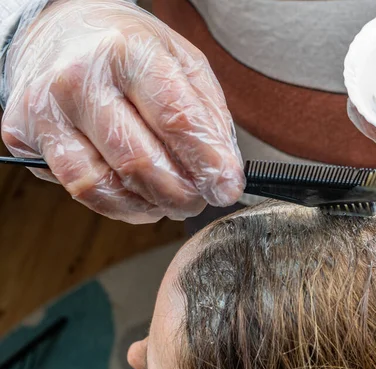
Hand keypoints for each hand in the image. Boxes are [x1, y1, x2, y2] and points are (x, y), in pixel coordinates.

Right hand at [1, 0, 244, 222]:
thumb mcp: (182, 62)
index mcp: (127, 51)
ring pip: (104, 186)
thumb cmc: (128, 50)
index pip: (176, 119)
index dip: (208, 163)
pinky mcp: (24, 136)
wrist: (61, 33)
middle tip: (200, 198)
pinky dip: (118, 205)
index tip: (228, 189)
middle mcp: (78, 79)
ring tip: (171, 199)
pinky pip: (79, 191)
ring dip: (149, 205)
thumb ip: (207, 114)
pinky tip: (137, 195)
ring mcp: (45, 110)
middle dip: (181, 194)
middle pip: (139, 161)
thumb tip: (223, 170)